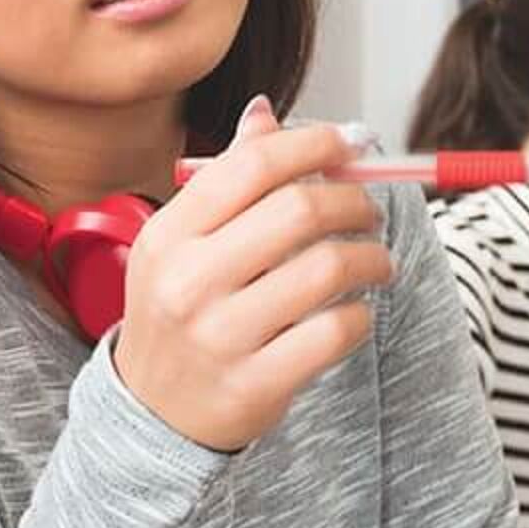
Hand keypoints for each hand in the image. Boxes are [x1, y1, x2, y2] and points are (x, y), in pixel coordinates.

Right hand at [111, 98, 392, 451]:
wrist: (152, 414)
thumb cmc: (177, 315)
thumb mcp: (180, 245)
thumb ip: (226, 181)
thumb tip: (266, 113)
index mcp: (170, 235)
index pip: (253, 165)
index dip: (315, 143)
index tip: (353, 144)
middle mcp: (189, 282)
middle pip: (299, 210)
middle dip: (355, 202)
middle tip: (369, 211)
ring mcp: (221, 336)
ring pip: (329, 269)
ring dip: (371, 258)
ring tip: (375, 262)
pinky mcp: (256, 384)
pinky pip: (336, 331)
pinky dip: (361, 315)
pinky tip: (354, 312)